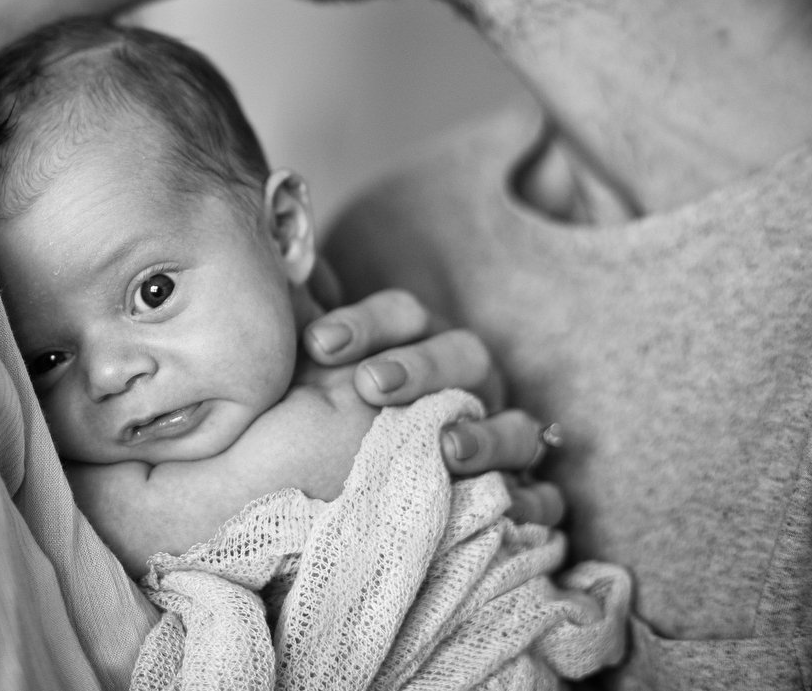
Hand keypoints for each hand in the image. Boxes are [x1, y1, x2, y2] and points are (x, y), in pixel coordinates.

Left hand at [302, 288, 564, 525]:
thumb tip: (265, 305)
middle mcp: (471, 384)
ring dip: (485, 433)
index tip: (317, 343)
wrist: (361, 507)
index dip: (365, 323)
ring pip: (515, 424)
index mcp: (421, 344)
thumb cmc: (339, 433)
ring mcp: (506, 436)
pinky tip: (504, 504)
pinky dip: (530, 499)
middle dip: (420, 366)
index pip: (404, 314)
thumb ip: (301, 353)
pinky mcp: (527, 492)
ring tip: (446, 447)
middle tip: (371, 385)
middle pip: (464, 355)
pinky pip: (546, 497)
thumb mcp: (316, 389)